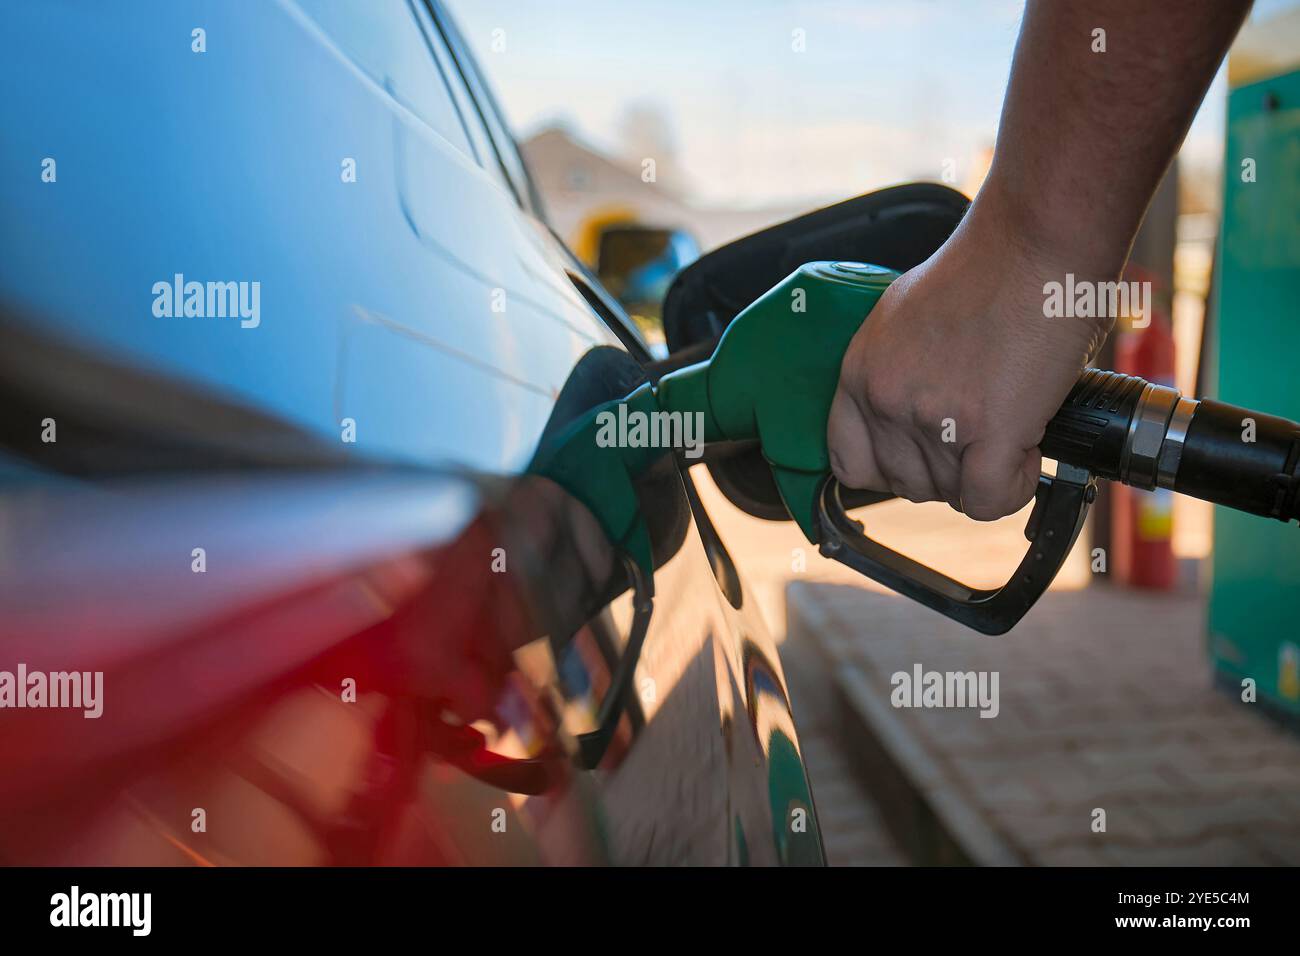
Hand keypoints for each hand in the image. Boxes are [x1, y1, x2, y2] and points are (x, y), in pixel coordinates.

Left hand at [827, 191, 1114, 520]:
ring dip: (986, 473)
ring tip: (1013, 423)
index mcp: (859, 373)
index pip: (849, 462)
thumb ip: (896, 370)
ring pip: (951, 495)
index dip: (890, 468)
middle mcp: (885, 400)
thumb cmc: (986, 268)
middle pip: (907, 484)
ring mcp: (931, 420)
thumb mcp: (903, 317)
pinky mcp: (985, 432)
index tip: (923, 456)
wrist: (1033, 242)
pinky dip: (1012, 487)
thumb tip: (915, 408)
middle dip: (948, 470)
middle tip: (983, 431)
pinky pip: (986, 501)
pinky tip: (1028, 450)